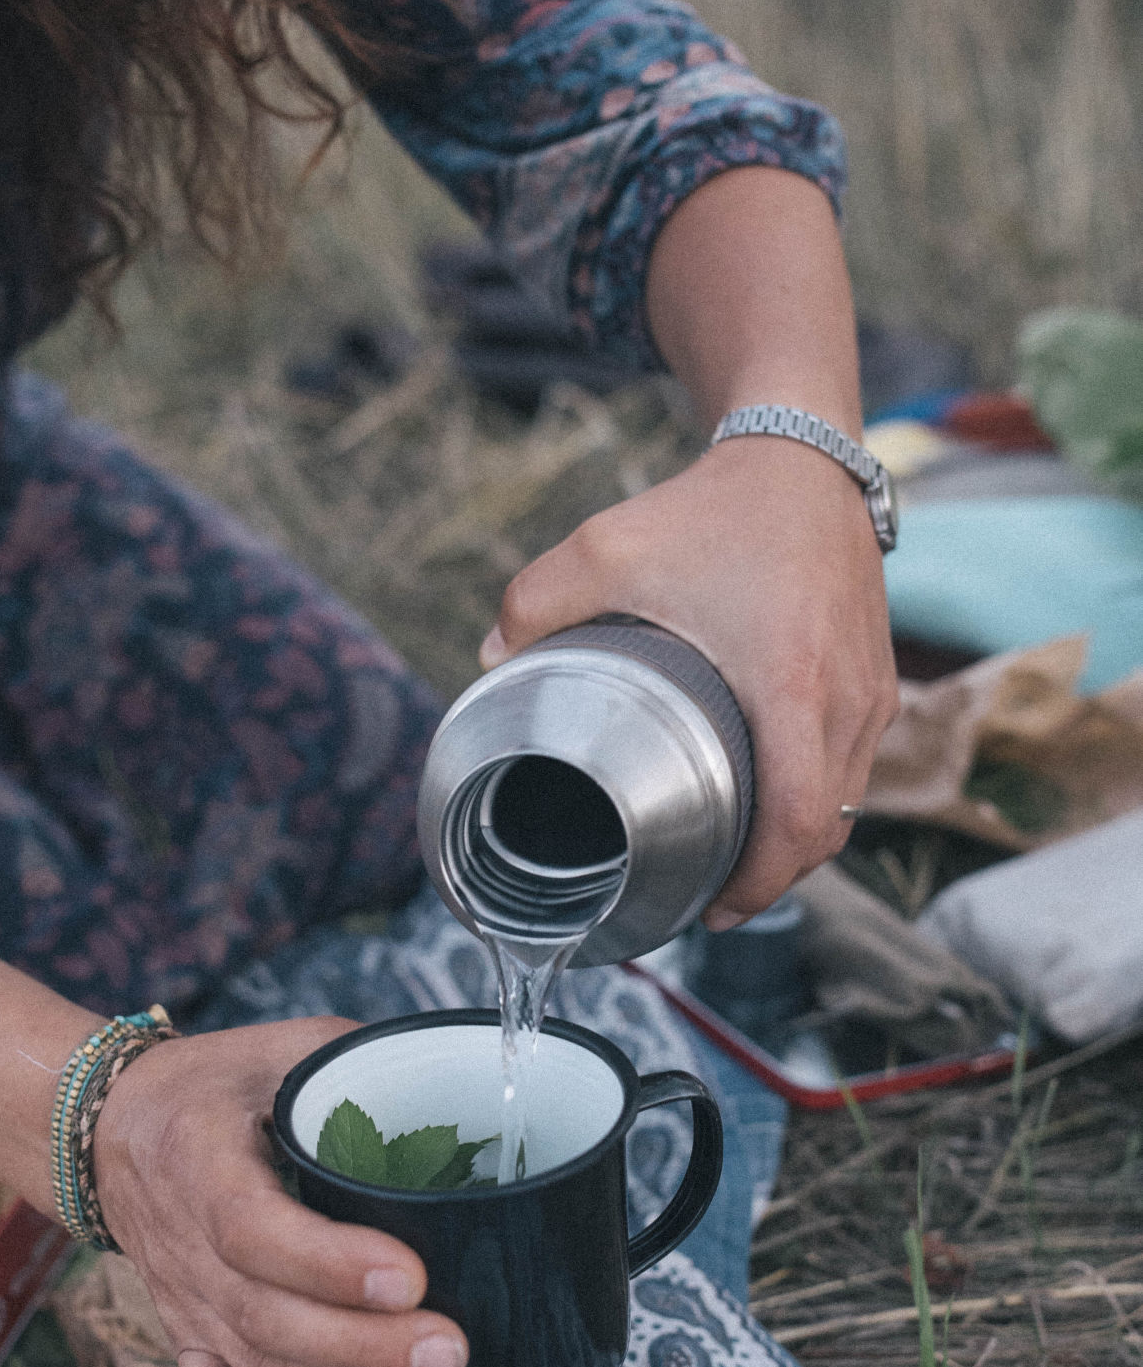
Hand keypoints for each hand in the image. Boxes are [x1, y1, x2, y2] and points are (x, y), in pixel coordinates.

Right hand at [93, 1019, 468, 1366]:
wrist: (109, 1128)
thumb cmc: (215, 1083)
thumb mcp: (280, 1048)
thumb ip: (359, 1065)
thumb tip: (468, 1081)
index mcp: (201, 1161)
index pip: (258, 1229)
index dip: (329, 1262)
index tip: (410, 1277)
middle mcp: (188, 1243)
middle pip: (271, 1315)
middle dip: (367, 1347)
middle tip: (454, 1356)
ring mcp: (189, 1297)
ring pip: (264, 1362)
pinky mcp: (192, 1331)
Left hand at [479, 433, 897, 923]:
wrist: (802, 457)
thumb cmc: (712, 509)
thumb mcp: (608, 548)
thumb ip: (535, 605)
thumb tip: (489, 668)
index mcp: (790, 684)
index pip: (798, 823)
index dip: (759, 884)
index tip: (710, 909)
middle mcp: (846, 698)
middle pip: (826, 832)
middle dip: (769, 880)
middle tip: (707, 902)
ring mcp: (871, 692)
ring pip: (847, 807)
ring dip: (795, 846)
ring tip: (732, 867)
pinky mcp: (878, 682)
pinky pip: (854, 770)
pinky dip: (817, 804)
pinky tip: (770, 812)